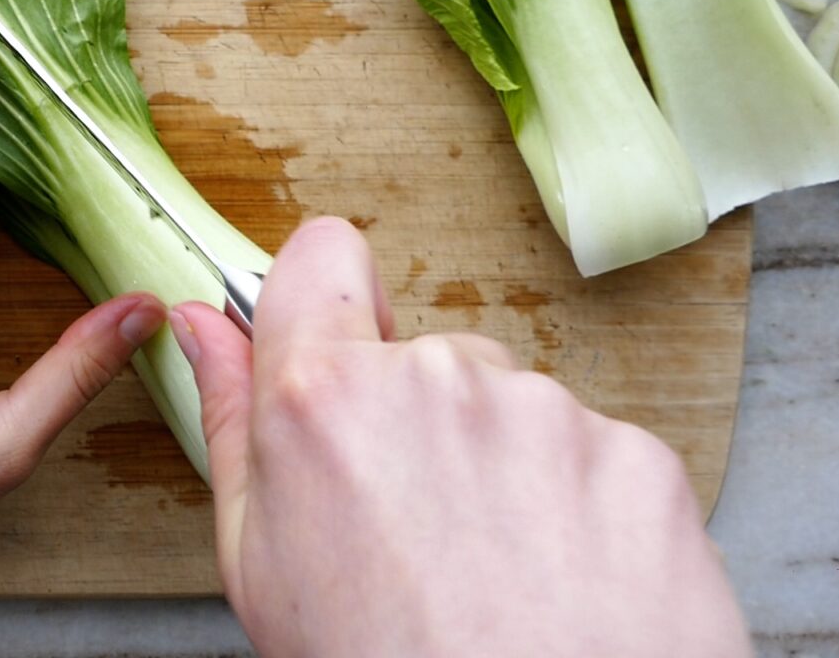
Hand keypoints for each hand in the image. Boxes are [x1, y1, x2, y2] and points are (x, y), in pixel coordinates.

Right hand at [171, 218, 750, 657]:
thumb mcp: (257, 566)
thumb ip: (229, 422)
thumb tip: (204, 329)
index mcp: (326, 400)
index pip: (321, 259)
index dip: (324, 301)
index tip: (335, 346)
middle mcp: (437, 379)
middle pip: (419, 356)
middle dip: (414, 419)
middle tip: (416, 529)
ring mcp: (545, 413)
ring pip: (507, 405)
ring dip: (496, 463)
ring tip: (491, 569)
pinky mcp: (634, 453)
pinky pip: (589, 449)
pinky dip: (575, 501)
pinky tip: (556, 578)